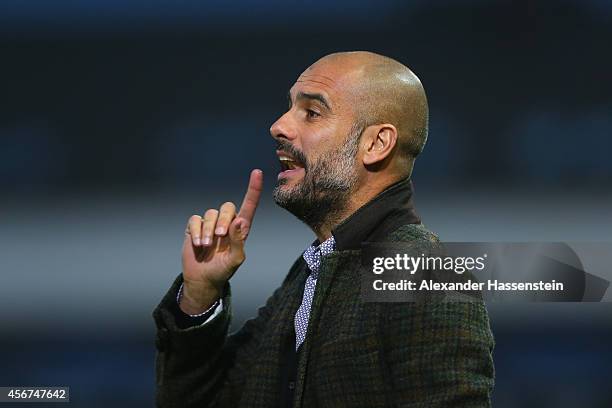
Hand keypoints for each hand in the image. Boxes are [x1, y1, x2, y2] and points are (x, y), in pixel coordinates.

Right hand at [180, 169, 262, 313]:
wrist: (202, 279)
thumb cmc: (223, 270)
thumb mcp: (235, 260)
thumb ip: (238, 241)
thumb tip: (239, 221)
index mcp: (241, 229)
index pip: (249, 205)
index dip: (253, 189)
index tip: (257, 173)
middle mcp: (227, 223)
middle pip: (227, 207)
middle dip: (222, 220)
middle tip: (218, 237)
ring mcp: (210, 224)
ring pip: (210, 213)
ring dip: (207, 230)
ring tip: (206, 246)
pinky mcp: (195, 228)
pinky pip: (195, 220)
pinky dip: (195, 231)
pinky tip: (197, 244)